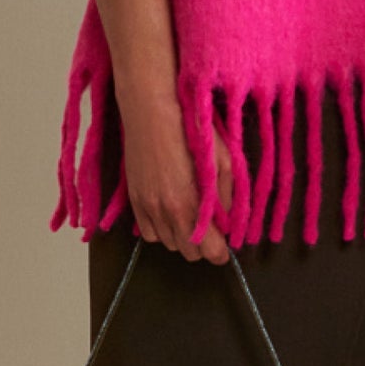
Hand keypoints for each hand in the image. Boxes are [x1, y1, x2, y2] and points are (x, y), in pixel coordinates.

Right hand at [122, 84, 232, 263]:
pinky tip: (170, 212)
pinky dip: (161, 229)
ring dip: (182, 237)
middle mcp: (166, 212)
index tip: (225, 248)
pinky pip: (148, 232)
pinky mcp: (134, 200)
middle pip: (188, 253)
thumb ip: (227, 197)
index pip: (208, 250)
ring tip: (190, 216)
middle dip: (202, 245)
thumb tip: (230, 222)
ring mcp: (146, 207)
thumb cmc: (190, 131)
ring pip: (168, 243)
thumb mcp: (222, 161)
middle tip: (211, 228)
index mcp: (190, 205)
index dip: (220, 253)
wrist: (150, 112)